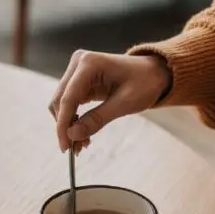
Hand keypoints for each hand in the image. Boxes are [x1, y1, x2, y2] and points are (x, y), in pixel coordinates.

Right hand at [49, 50, 171, 152]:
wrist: (153, 73)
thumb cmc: (144, 83)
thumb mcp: (124, 103)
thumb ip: (97, 119)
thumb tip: (72, 135)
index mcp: (89, 63)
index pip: (68, 98)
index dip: (63, 125)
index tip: (65, 147)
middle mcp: (79, 63)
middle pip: (60, 100)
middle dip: (65, 127)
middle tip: (74, 150)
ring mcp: (77, 71)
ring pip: (62, 103)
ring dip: (68, 125)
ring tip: (82, 144)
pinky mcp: (79, 81)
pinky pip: (70, 103)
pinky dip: (74, 120)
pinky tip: (84, 134)